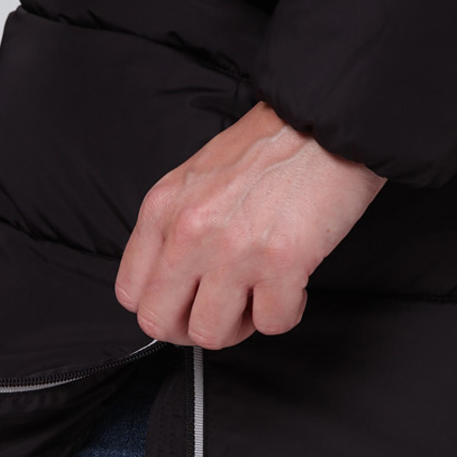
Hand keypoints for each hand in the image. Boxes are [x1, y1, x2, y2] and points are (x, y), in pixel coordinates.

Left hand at [114, 101, 385, 348]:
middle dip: (191, 328)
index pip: (131, 292)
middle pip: (160, 323)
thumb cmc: (269, 148)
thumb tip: (172, 282)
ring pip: (211, 334)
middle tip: (221, 312)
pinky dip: (286, 312)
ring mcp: (232, 251)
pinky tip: (293, 286)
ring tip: (259, 297)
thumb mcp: (196, 179)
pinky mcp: (281, 263)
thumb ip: (175, 227)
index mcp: (162, 210)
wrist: (325, 121)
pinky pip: (272, 323)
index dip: (161, 309)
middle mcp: (188, 233)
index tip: (186, 303)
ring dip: (239, 326)